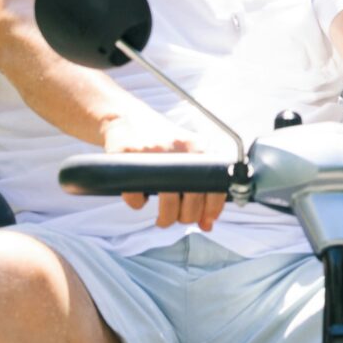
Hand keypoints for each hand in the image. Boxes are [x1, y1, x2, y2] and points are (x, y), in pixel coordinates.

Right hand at [103, 110, 229, 231]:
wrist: (127, 118)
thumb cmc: (162, 143)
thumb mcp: (187, 156)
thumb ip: (202, 187)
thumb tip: (208, 224)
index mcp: (198, 148)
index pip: (215, 186)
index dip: (212, 209)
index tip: (205, 220)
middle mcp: (180, 148)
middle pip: (191, 199)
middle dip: (186, 217)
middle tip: (178, 218)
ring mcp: (154, 152)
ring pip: (167, 202)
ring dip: (165, 218)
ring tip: (162, 219)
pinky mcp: (130, 156)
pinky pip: (136, 196)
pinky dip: (138, 202)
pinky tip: (140, 196)